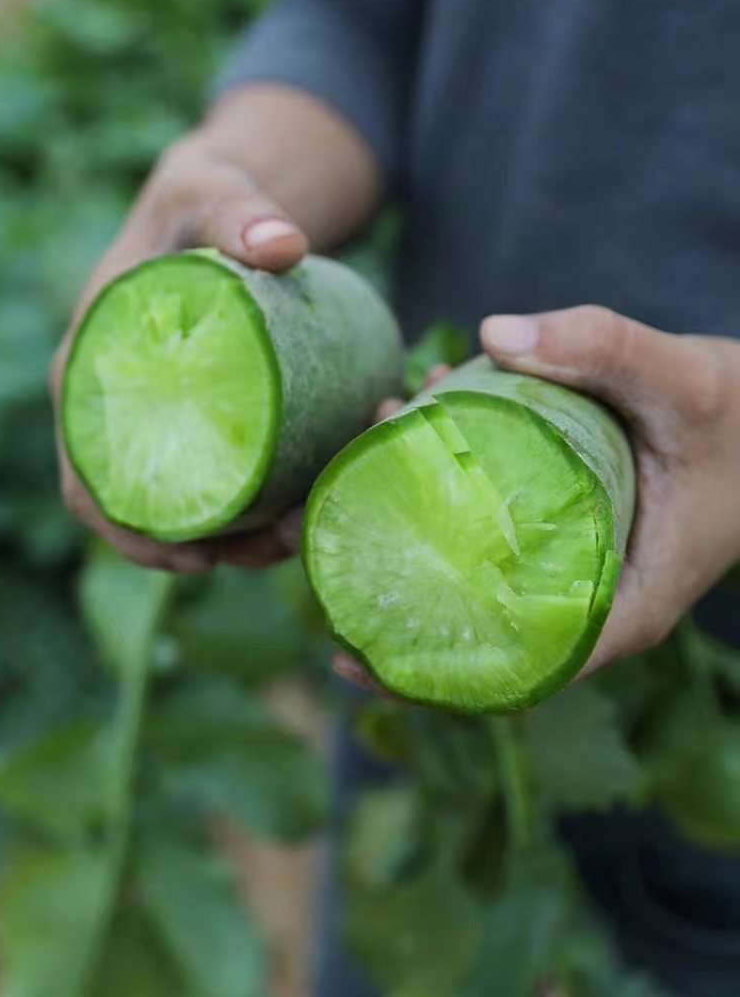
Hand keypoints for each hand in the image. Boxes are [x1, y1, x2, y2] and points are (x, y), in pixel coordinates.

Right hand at [51, 125, 307, 572]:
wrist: (215, 204)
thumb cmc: (198, 204)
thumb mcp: (210, 196)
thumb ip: (238, 211)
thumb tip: (284, 248)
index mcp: (91, 370)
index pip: (87, 476)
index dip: (128, 531)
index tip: (195, 557)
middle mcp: (117, 409)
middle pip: (145, 507)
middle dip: (208, 545)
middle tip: (277, 544)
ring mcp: (160, 419)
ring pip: (187, 505)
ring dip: (240, 537)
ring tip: (298, 533)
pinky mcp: (202, 420)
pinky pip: (220, 480)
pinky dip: (255, 507)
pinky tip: (298, 510)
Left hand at [335, 307, 739, 689]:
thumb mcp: (684, 379)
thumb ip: (602, 349)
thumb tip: (493, 335)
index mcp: (625, 602)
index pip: (520, 670)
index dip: (434, 679)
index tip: (359, 657)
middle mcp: (595, 597)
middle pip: (482, 627)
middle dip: (402, 589)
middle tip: (330, 533)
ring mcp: (580, 562)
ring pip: (484, 569)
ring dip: (419, 519)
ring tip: (375, 440)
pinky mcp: (571, 524)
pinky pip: (499, 525)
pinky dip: (457, 484)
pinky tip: (431, 416)